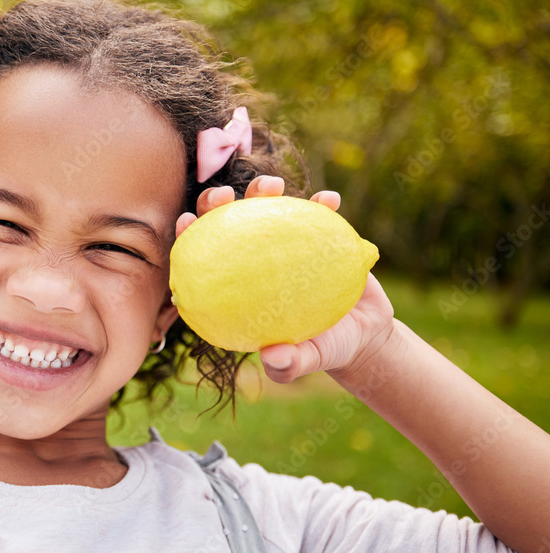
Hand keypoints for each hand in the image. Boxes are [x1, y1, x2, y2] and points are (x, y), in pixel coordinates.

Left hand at [174, 175, 395, 382]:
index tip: (186, 221)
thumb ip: (290, 364)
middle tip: (224, 195)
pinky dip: (322, 204)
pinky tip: (329, 201)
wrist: (366, 334)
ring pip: (266, 208)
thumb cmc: (326, 349)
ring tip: (273, 188)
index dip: (190, 237)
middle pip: (227, 223)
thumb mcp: (308, 359)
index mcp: (240, 288)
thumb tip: (274, 358)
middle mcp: (256, 260)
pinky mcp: (318, 233)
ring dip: (264, 191)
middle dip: (216, 202)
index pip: (204, 259)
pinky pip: (318, 212)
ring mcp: (286, 243)